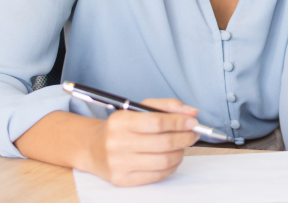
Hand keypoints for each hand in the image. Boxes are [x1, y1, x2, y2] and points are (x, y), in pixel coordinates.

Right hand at [83, 98, 199, 186]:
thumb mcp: (140, 108)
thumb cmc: (122, 127)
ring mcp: (118, 164)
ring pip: (163, 161)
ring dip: (180, 153)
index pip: (157, 122)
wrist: (94, 148)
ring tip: (182, 146)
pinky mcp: (122, 180)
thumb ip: (167, 106)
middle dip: (185, 138)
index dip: (179, 122)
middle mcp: (117, 142)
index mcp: (120, 121)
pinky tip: (172, 158)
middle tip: (193, 134)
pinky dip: (171, 167)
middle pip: (163, 143)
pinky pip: (157, 175)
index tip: (192, 122)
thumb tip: (192, 113)